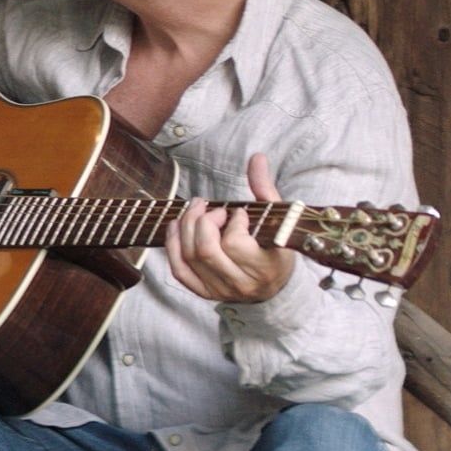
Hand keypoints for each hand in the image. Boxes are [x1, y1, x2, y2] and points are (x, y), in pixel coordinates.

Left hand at [164, 152, 297, 303]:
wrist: (273, 288)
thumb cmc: (276, 249)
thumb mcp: (278, 220)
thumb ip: (265, 189)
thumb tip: (256, 157)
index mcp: (265, 267)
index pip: (235, 243)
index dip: (233, 222)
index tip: (239, 213)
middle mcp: (241, 283)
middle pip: (206, 250)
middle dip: (202, 221)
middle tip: (211, 209)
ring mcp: (221, 290)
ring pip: (190, 256)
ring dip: (186, 226)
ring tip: (196, 210)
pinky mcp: (204, 292)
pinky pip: (179, 269)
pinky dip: (172, 244)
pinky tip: (177, 226)